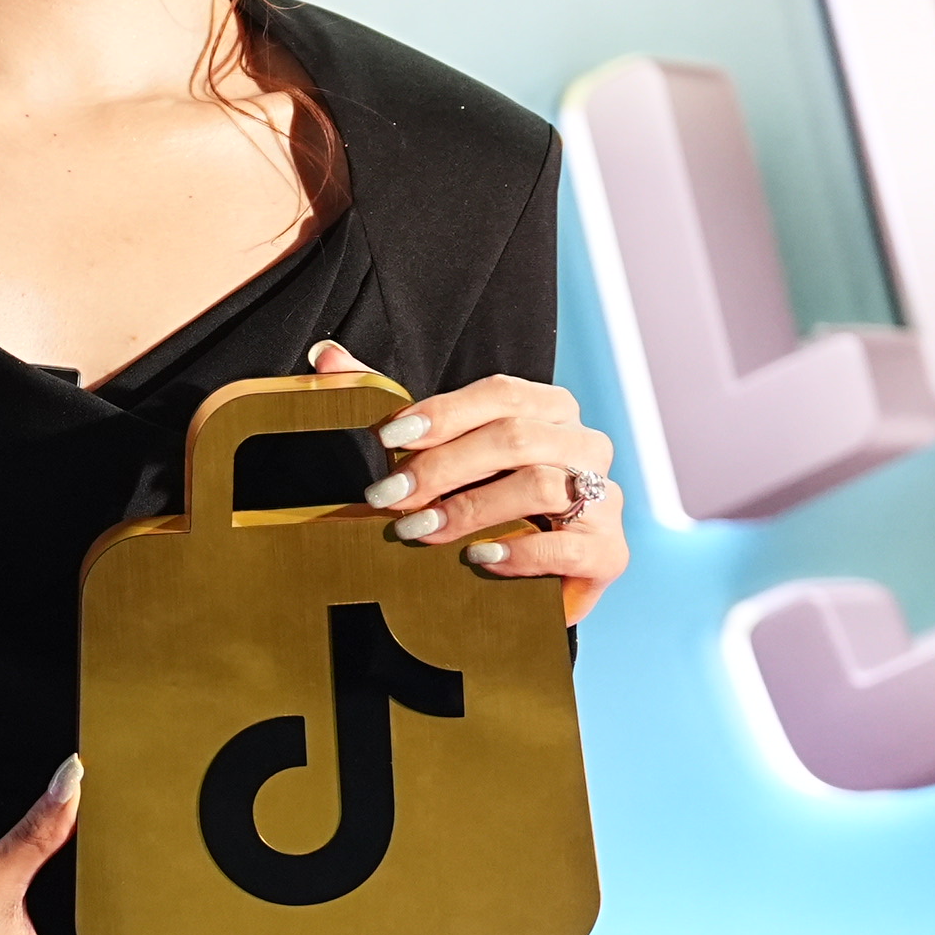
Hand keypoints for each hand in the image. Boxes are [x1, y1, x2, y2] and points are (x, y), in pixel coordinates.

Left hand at [308, 340, 631, 626]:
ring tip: (419, 530)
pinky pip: (571, 545)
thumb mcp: (438, 453)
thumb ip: (388, 405)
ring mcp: (604, 497)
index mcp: (550, 409)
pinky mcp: (609, 551)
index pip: (500, 394)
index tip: (388, 438)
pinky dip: (521, 552)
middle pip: (515, 439)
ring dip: (471, 509)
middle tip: (388, 496)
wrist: (528, 579)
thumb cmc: (483, 501)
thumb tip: (324, 354)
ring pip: (541, 486)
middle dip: (442, 468)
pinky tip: (480, 558)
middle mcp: (584, 444)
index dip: (443, 412)